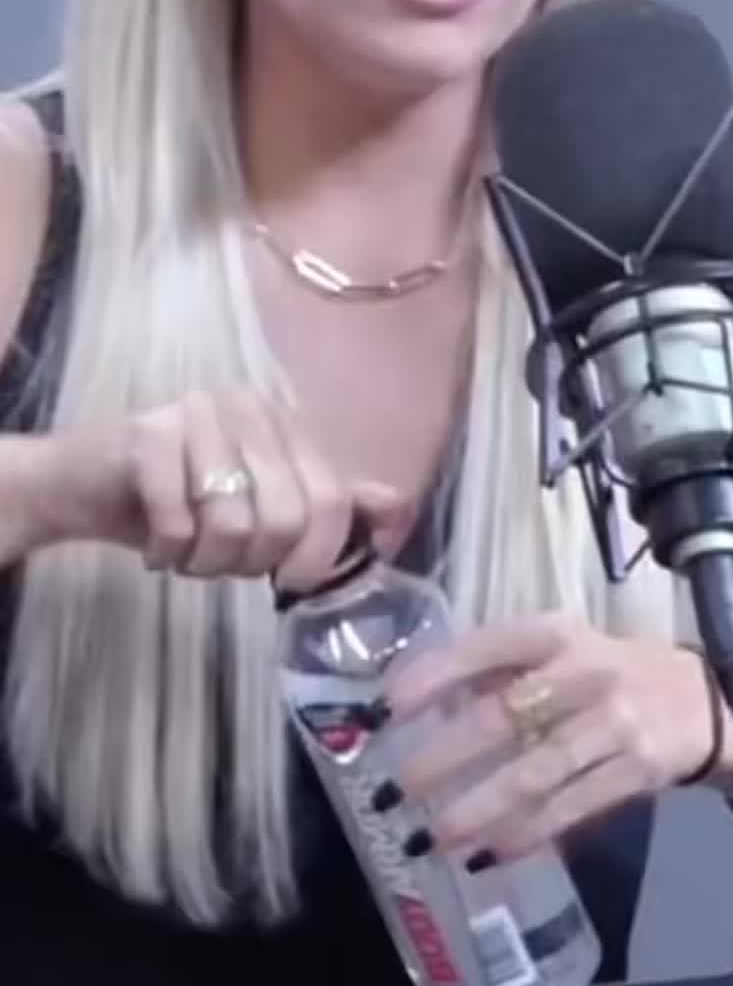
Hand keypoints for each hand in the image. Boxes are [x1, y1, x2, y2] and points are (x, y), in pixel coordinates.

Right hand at [22, 389, 410, 589]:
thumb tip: (400, 509)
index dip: (317, 556)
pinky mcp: (148, 435)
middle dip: (254, 562)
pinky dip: (167, 553)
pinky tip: (154, 545)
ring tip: (187, 552)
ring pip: (233, 523)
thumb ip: (330, 504)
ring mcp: (198, 413)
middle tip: (221, 563)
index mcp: (286, 421)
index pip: (333, 498)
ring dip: (206, 562)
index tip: (287, 580)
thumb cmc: (179, 500)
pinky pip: (179, 522)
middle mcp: (249, 405)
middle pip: (288, 514)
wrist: (80, 485)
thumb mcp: (264, 506)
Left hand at [386, 613, 716, 861]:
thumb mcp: (564, 651)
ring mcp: (614, 723)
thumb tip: (428, 703)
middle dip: (445, 756)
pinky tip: (490, 855)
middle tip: (397, 788)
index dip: (435, 674)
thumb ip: (503, 670)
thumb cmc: (615, 674)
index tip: (387, 707)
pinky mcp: (637, 770)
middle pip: (504, 717)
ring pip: (535, 773)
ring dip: (479, 810)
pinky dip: (528, 835)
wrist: (709, 702)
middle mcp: (585, 671)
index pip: (486, 646)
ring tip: (434, 837)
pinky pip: (571, 809)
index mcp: (557, 634)